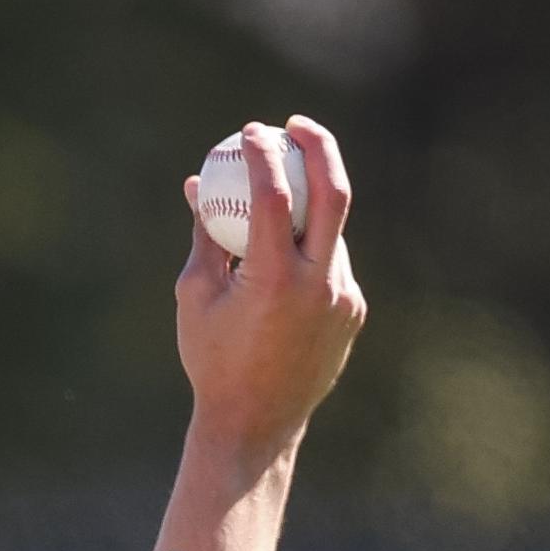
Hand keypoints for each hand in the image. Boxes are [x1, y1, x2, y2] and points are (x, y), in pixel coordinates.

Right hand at [176, 117, 367, 459]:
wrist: (255, 423)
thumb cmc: (212, 358)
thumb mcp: (196, 293)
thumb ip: (204, 234)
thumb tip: (199, 183)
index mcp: (273, 280)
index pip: (274, 196)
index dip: (261, 155)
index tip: (249, 133)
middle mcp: (319, 285)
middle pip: (334, 193)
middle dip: (317, 147)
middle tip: (294, 127)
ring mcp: (344, 298)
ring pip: (330, 232)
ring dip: (304, 210)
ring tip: (271, 207)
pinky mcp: (354, 310)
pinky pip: (331, 264)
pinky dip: (307, 251)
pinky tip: (280, 264)